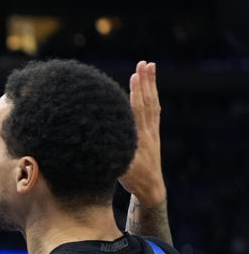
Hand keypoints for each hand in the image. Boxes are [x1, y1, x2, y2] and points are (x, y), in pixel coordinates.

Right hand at [119, 61, 164, 205]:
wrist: (152, 189)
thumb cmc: (133, 179)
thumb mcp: (121, 169)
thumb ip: (113, 155)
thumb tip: (99, 143)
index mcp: (140, 138)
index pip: (138, 111)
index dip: (137, 93)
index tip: (135, 76)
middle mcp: (149, 132)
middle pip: (148, 102)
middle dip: (146, 82)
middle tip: (145, 64)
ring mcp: (153, 132)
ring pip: (153, 103)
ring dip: (151, 84)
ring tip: (150, 67)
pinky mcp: (154, 134)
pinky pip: (154, 111)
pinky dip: (152, 97)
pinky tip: (151, 88)